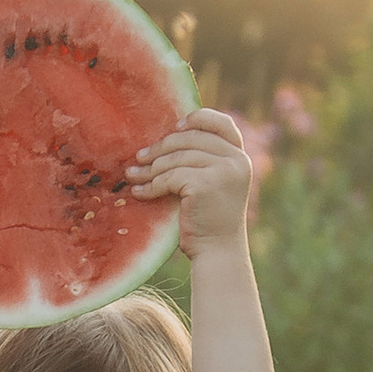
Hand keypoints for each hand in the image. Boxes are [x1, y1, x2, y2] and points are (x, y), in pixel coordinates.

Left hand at [130, 107, 252, 258]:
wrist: (218, 252)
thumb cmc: (209, 220)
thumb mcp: (215, 183)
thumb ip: (204, 160)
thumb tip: (169, 136)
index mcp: (239, 157)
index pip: (220, 123)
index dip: (196, 119)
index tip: (174, 128)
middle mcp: (236, 160)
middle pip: (190, 139)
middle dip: (160, 147)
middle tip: (139, 157)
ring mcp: (222, 171)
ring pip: (177, 158)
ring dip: (151, 168)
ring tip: (133, 175)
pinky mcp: (205, 184)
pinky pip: (170, 176)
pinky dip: (151, 185)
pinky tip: (139, 192)